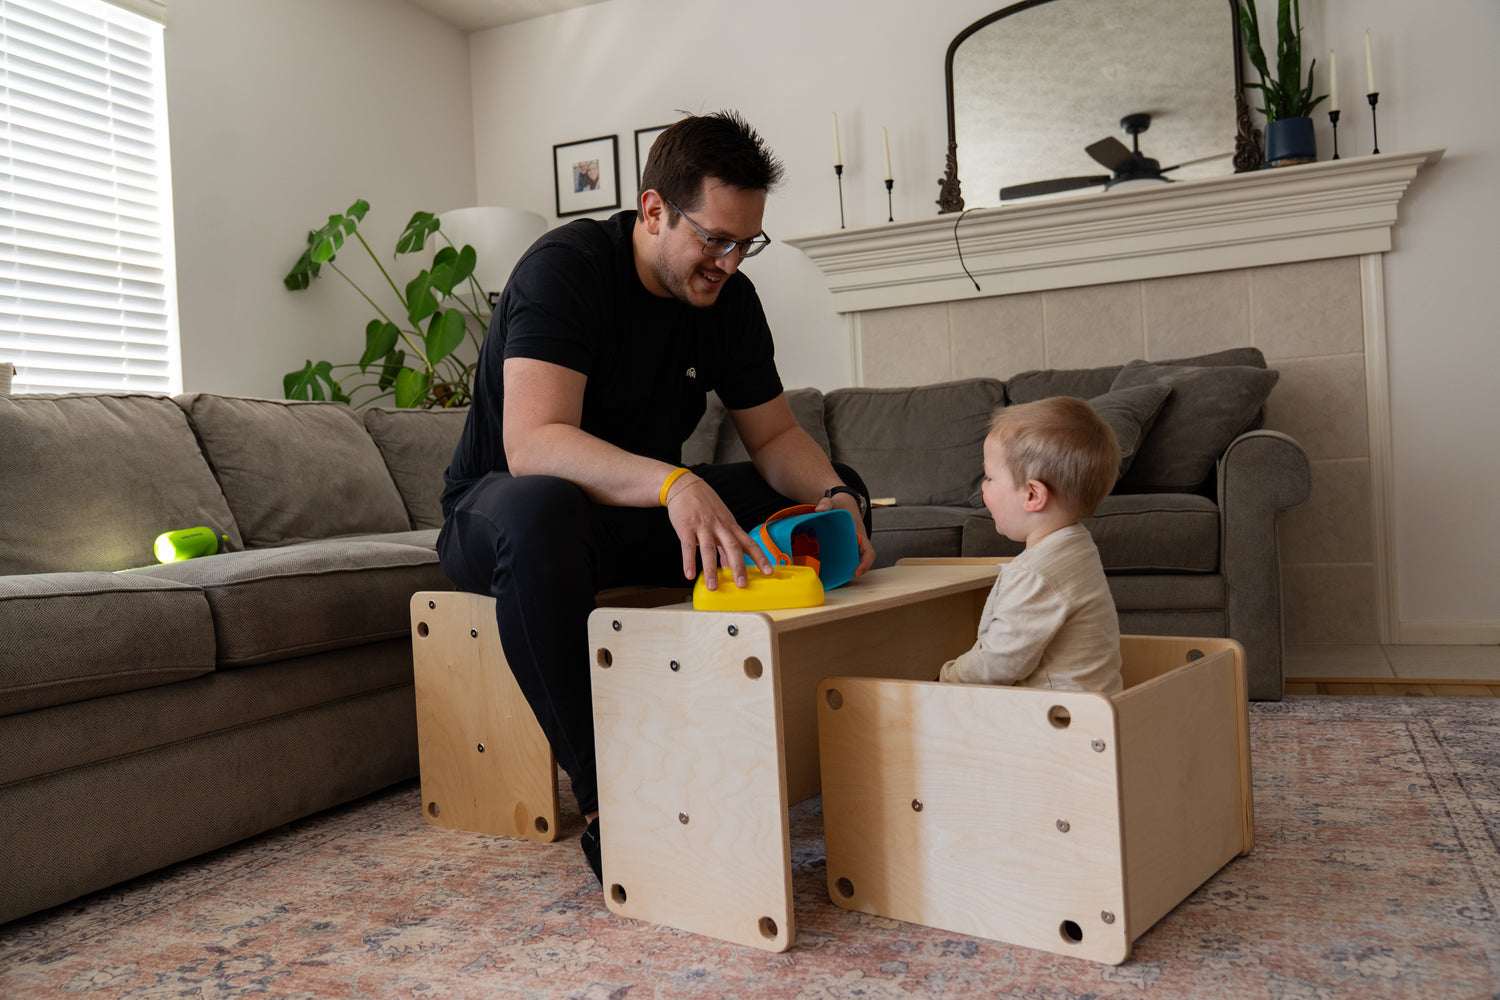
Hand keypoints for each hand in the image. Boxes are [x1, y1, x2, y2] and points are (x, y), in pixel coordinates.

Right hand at [666, 474, 773, 588]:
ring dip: (711, 569)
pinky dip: (689, 561)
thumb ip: (723, 545)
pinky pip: (688, 546)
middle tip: (742, 585)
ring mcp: (703, 526)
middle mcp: (719, 526)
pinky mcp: (686, 527)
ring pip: (708, 549)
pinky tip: (689, 574)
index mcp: (730, 526)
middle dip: (739, 567)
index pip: (749, 543)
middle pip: (733, 547)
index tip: (770, 572)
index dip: (760, 557)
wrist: (685, 486)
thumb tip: (728, 565)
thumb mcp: (720, 521)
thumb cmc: (705, 505)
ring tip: (713, 586)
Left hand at [814, 493, 875, 577]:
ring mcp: (852, 543)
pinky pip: (846, 555)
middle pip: (861, 559)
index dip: (865, 563)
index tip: (857, 573)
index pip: (868, 552)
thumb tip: (819, 510)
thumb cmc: (839, 503)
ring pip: (853, 559)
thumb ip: (826, 503)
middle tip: (841, 578)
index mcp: (859, 533)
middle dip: (855, 570)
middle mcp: (858, 541)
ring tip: (832, 576)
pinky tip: (826, 567)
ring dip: (847, 568)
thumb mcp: (832, 501)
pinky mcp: (845, 544)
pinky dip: (840, 562)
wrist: (841, 500)